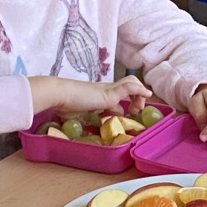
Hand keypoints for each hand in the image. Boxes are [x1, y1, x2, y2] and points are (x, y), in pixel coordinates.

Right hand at [29, 75, 150, 116]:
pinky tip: (146, 96)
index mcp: (99, 93)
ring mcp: (108, 90)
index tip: (130, 112)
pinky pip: (130, 88)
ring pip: (131, 84)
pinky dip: (140, 91)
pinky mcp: (110, 93)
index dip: (128, 100)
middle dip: (136, 96)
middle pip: (128, 85)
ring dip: (139, 95)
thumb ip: (89, 118)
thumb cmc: (64, 105)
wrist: (59, 95)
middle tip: (136, 110)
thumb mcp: (80, 114)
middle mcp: (106, 89)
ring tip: (139, 108)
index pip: (118, 92)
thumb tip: (97, 123)